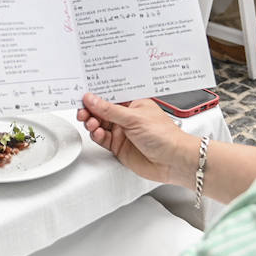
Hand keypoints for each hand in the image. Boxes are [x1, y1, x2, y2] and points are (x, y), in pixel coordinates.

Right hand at [76, 92, 194, 185]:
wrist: (173, 161)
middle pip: (101, 110)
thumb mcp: (134, 118)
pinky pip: (102, 138)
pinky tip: (97, 133)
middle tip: (83, 111)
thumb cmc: (164, 136)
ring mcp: (122, 131)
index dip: (96, 94)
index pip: (110, 95)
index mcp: (133, 103)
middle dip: (90, 109)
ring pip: (99, 124)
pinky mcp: (119, 146)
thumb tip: (91, 99)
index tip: (82, 94)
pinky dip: (97, 135)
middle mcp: (127, 116)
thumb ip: (109, 110)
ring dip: (92, 122)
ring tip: (90, 122)